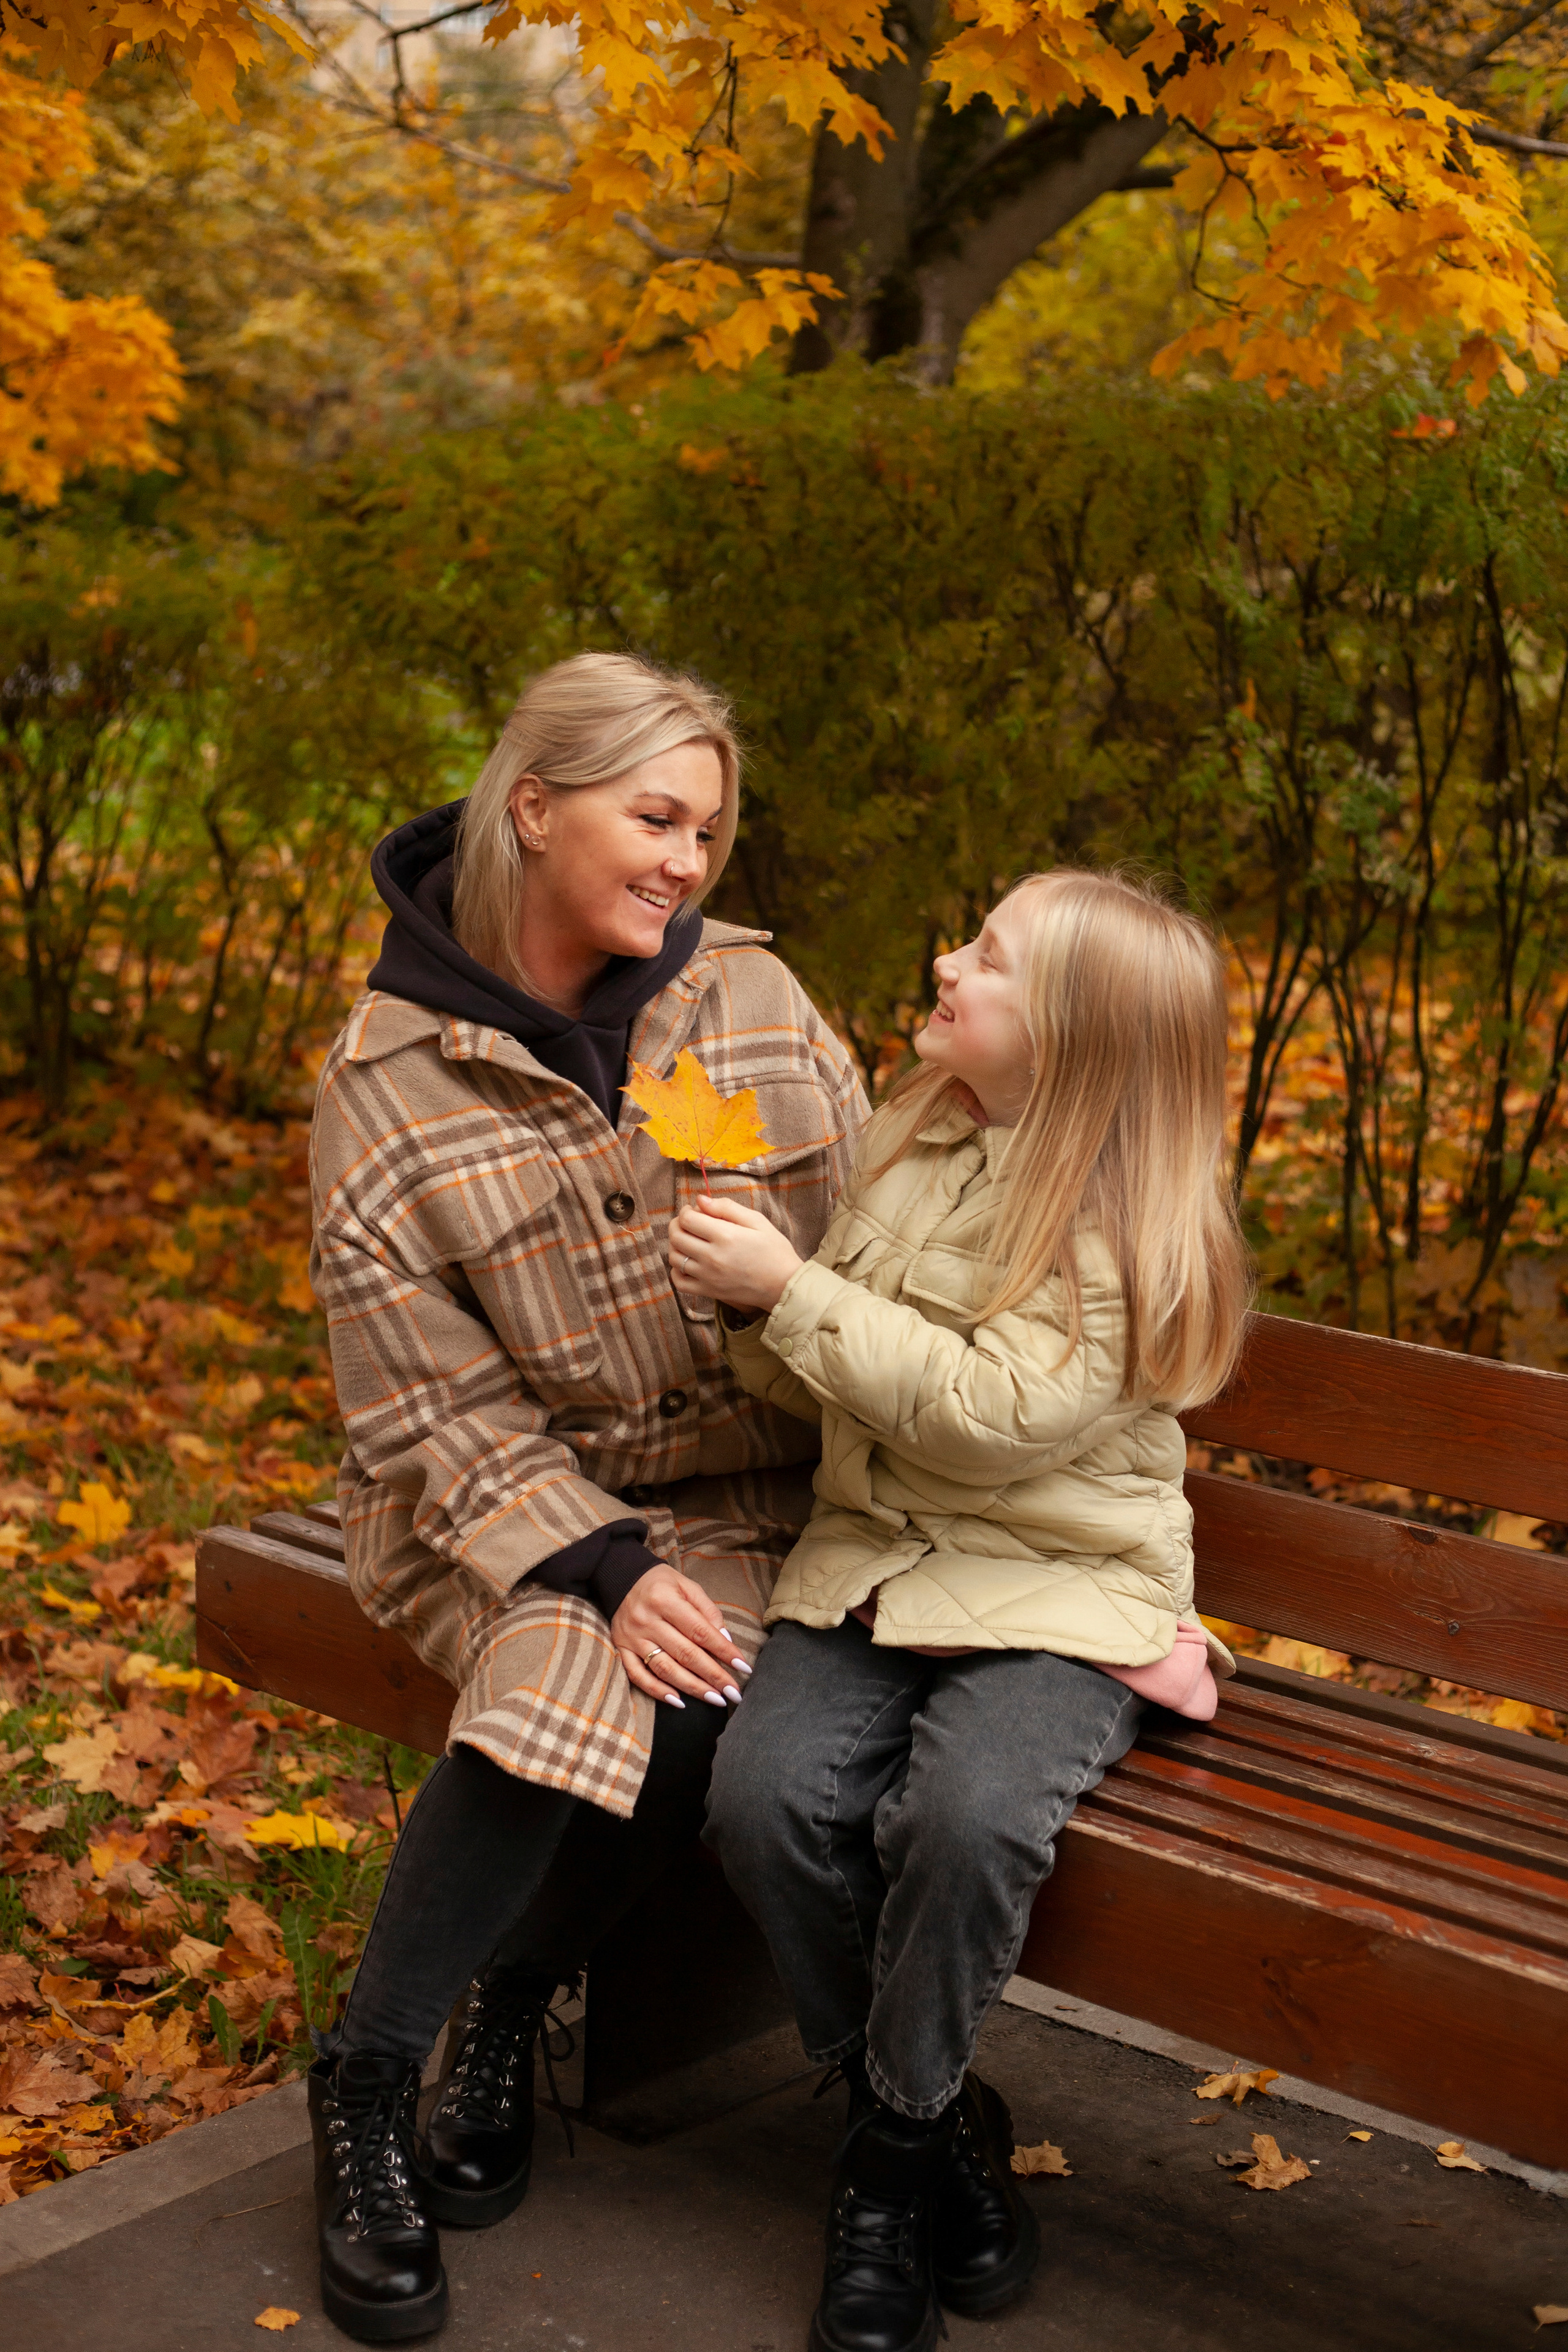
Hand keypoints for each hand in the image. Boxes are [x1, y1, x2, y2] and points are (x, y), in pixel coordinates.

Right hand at [610, 1564, 751, 1710]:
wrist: (621, 1578)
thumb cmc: (661, 1583)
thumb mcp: (687, 1586)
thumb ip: (708, 1611)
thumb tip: (726, 1641)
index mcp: (665, 1600)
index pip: (700, 1631)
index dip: (723, 1651)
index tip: (743, 1667)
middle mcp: (647, 1620)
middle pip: (685, 1654)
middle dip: (713, 1676)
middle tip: (734, 1693)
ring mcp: (632, 1638)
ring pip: (665, 1669)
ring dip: (692, 1688)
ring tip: (715, 1699)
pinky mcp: (621, 1649)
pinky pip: (638, 1676)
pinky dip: (658, 1691)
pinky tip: (678, 1701)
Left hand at [670, 1196, 802, 1312]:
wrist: (784, 1285)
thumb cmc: (774, 1250)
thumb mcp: (757, 1221)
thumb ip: (727, 1208)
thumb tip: (700, 1200)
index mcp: (725, 1236)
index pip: (687, 1219)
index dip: (686, 1210)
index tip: (695, 1210)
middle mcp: (712, 1257)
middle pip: (676, 1237)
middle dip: (678, 1224)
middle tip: (689, 1222)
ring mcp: (708, 1276)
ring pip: (674, 1258)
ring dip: (676, 1245)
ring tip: (689, 1241)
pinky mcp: (708, 1291)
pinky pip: (679, 1282)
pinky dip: (676, 1271)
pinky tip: (688, 1262)